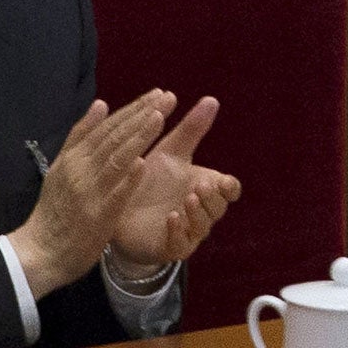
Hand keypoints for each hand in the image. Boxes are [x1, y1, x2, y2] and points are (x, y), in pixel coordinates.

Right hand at [6, 92, 168, 298]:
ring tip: (160, 117)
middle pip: (115, 137)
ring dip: (139, 138)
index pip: (108, 127)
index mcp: (74, 157)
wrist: (40, 252)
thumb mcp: (61, 167)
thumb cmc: (55, 209)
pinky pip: (115, 195)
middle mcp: (81, 170)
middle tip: (168, 97)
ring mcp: (89, 193)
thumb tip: (101, 103)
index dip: (133, 109)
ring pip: (116, 160)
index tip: (157, 93)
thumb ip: (81, 135)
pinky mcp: (97, 217)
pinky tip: (144, 164)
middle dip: (143, 115)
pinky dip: (128, 179)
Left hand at [107, 93, 242, 267]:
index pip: (229, 190)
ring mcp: (186, 231)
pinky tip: (172, 217)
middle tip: (199, 186)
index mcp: (204, 186)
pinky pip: (181, 245)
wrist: (117, 208)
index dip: (230, 188)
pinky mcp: (168, 247)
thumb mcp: (170, 150)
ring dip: (198, 213)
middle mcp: (200, 210)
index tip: (224, 182)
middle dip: (212, 198)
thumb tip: (212, 99)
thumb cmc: (148, 178)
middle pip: (219, 208)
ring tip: (187, 199)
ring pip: (203, 227)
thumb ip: (192, 129)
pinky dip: (179, 231)